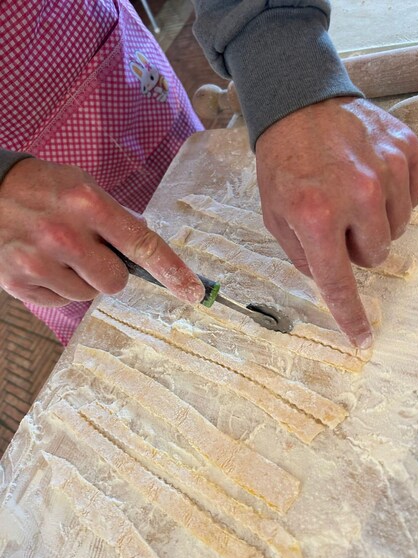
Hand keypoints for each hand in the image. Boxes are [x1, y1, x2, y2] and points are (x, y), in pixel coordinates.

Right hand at [0, 158, 204, 306]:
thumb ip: (116, 218)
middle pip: (116, 282)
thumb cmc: (42, 188)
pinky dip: (59, 287)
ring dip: (83, 279)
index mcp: (87, 204)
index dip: (171, 270)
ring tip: (60, 253)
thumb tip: (146, 249)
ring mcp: (37, 262)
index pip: (141, 244)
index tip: (193, 290)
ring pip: (88, 295)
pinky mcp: (17, 282)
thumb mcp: (83, 187)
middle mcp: (63, 235)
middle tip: (91, 252)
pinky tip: (44, 263)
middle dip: (111, 272)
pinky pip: (61, 302)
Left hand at [256, 97, 417, 347]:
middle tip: (336, 221)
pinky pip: (415, 198)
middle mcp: (357, 194)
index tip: (363, 339)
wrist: (300, 107)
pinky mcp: (408, 150)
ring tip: (350, 196)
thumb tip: (331, 278)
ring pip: (396, 229)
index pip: (340, 281)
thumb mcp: (275, 215)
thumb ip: (303, 254)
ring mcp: (388, 169)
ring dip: (374, 222)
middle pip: (375, 255)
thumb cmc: (283, 164)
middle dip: (356, 247)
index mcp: (316, 215)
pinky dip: (394, 198)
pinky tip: (371, 180)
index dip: (351, 316)